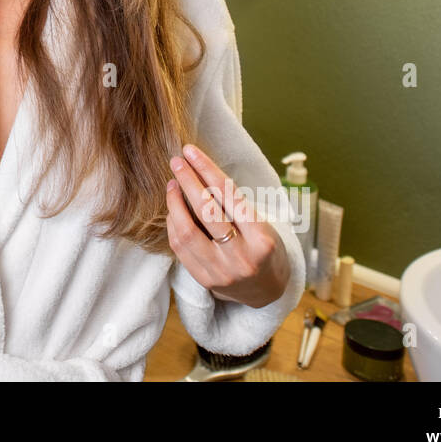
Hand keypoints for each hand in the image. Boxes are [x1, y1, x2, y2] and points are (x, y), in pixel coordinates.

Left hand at [165, 142, 289, 308]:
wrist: (267, 289)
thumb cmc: (265, 248)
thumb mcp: (262, 224)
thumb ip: (234, 204)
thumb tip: (199, 171)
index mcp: (262, 238)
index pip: (229, 195)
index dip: (207, 169)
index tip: (191, 151)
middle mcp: (241, 257)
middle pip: (206, 211)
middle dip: (188, 181)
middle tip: (176, 161)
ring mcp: (221, 271)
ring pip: (187, 231)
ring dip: (174, 203)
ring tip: (172, 184)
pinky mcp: (204, 280)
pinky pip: (180, 248)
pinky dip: (174, 224)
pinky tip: (173, 210)